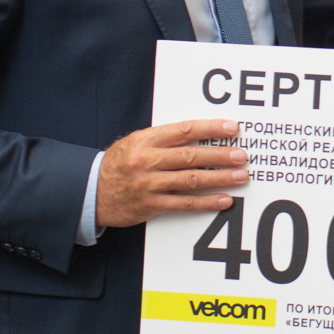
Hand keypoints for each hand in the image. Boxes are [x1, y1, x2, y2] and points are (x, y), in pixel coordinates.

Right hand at [95, 119, 247, 228]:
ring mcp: (149, 184)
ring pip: (192, 180)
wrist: (91, 192)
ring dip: (220, 178)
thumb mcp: (135, 142)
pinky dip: (207, 202)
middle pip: (191, 156)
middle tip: (242, 155)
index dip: (210, 128)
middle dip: (220, 155)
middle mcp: (148, 160)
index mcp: (146, 140)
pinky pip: (184, 203)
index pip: (184, 130)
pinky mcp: (151, 205)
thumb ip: (163, 138)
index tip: (231, 128)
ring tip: (241, 176)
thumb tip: (199, 132)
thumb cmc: (118, 164)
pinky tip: (224, 200)